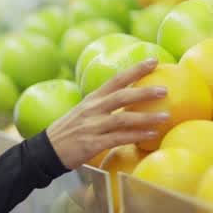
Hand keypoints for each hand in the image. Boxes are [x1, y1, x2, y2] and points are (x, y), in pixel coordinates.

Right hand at [45, 59, 171, 168]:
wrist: (46, 151)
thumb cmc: (68, 132)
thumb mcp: (83, 112)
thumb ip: (103, 106)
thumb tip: (129, 102)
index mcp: (91, 100)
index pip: (116, 80)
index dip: (135, 70)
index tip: (154, 61)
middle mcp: (92, 110)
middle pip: (121, 96)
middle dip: (144, 92)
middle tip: (164, 90)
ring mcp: (92, 127)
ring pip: (123, 119)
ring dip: (146, 118)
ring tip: (166, 116)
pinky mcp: (92, 144)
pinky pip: (118, 139)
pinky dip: (136, 136)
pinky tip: (151, 135)